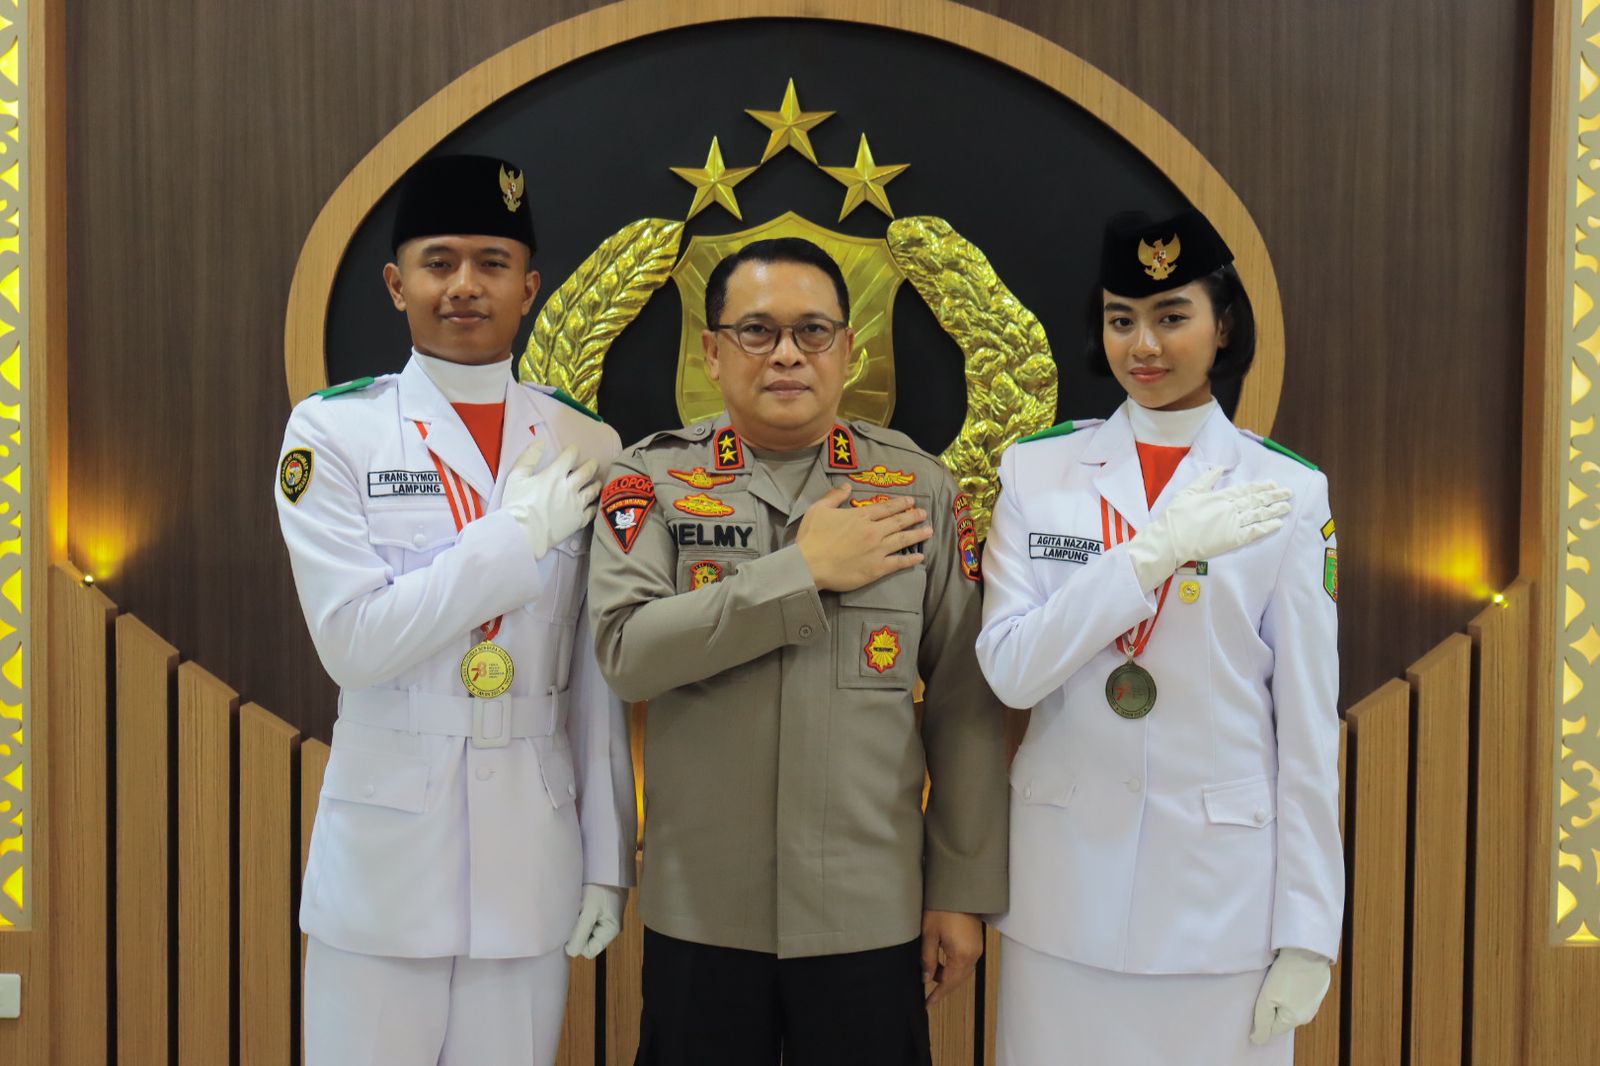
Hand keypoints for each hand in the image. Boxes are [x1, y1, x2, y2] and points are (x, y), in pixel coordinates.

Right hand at [501, 441, 599, 558]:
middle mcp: (569, 488)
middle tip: (594, 462)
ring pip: (593, 490)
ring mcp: (576, 505)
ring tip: (597, 481)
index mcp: (554, 475)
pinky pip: (592, 511)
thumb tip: (540, 443)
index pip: (569, 457)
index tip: (574, 449)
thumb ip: (528, 458)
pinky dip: (595, 505)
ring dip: (596, 484)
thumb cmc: (516, 504)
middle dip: (591, 465)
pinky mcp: (578, 520)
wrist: (523, 533)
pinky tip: (596, 504)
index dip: (573, 451)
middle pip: (586, 472)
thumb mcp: (516, 477)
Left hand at [564, 884, 627, 958]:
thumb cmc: (600, 887)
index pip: (588, 951)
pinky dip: (579, 912)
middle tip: (575, 913)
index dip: (577, 942)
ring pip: (583, 929)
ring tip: (577, 905)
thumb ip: (579, 935)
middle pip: (585, 941)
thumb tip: (570, 951)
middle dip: (576, 930)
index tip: (571, 926)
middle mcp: (608, 928)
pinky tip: (579, 901)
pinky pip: (585, 918)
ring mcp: (604, 918)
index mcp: (610, 932)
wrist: (607, 863)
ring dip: (577, 920)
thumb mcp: (589, 912)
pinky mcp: (598, 908)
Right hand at [796, 486, 930, 591]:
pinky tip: (920, 557)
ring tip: (928, 530)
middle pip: (898, 521)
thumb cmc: (811, 537)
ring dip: (917, 534)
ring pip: (903, 540)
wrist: (809, 565)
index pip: (886, 507)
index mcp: (860, 516)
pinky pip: (898, 563)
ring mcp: (878, 550)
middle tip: (923, 513)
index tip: (911, 501)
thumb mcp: (818, 509)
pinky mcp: (877, 568)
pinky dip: (911, 560)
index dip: (900, 504)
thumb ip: (834, 496)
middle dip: (913, 516)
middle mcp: (873, 531)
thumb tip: (847, 486)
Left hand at [920, 910, 982, 1008]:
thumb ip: (927, 959)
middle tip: (928, 994)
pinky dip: (954, 968)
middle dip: (943, 987)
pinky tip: (942, 964)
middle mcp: (973, 954)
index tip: (928, 1004)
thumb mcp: (929, 934)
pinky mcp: (976, 942)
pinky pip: (966, 962)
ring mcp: (977, 948)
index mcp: (961, 955)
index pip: (949, 983)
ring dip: (948, 977)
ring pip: (963, 972)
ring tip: (930, 974)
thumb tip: (926, 977)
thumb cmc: (943, 907)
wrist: (959, 889)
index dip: (937, 995)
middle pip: (958, 980)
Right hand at [1125, 467, 1291, 589]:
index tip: (1273, 484)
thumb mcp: (1188, 492)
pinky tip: (1278, 523)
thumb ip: (1206, 480)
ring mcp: (1232, 524)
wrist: (1171, 539)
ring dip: (1274, 510)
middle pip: (1256, 500)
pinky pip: (1254, 532)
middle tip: (1288, 493)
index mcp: (1219, 496)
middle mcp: (1229, 508)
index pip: (1245, 490)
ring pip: (1258, 514)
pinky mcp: (1232, 539)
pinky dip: (1267, 527)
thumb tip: (1219, 468)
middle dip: (1273, 496)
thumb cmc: (1176, 516)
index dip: (1260, 487)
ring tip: (1287, 506)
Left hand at [1249, 947, 1331, 1043]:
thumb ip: (1262, 1022)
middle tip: (1267, 989)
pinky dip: (1294, 988)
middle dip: (1273, 1008)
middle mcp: (1308, 1015)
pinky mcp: (1319, 988)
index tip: (1259, 999)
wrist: (1307, 951)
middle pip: (1283, 1018)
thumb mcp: (1267, 998)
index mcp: (1295, 1020)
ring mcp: (1315, 1002)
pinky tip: (1289, 976)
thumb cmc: (1286, 974)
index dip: (1263, 1017)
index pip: (1273, 1029)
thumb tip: (1257, 1040)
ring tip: (1278, 981)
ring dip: (1284, 998)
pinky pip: (1301, 994)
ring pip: (1292, 1006)